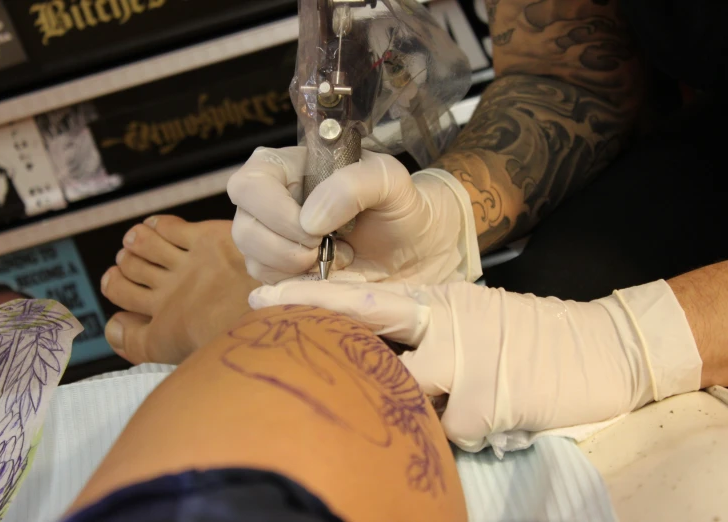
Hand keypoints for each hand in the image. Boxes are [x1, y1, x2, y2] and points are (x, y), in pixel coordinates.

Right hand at [227, 147, 480, 284]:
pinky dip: (300, 287)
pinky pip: (270, 287)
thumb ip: (352, 185)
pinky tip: (330, 275)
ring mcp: (271, 241)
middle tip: (326, 248)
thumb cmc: (400, 206)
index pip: (249, 184)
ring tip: (337, 259)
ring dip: (296, 269)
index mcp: (286, 168)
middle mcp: (269, 203)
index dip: (275, 212)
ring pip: (253, 262)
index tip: (315, 229)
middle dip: (286, 248)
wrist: (418, 251)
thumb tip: (309, 221)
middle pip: (243, 229)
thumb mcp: (389, 180)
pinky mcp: (281, 275)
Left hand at [248, 279, 702, 451]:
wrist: (596, 348)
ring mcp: (469, 357)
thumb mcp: (466, 319)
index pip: (366, 295)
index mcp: (438, 301)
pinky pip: (453, 432)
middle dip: (318, 320)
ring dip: (412, 404)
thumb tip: (365, 354)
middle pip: (370, 321)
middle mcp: (447, 320)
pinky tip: (491, 419)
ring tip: (448, 397)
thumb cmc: (522, 336)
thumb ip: (420, 331)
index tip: (261, 296)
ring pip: (407, 389)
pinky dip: (464, 434)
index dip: (312, 295)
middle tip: (265, 317)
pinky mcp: (493, 397)